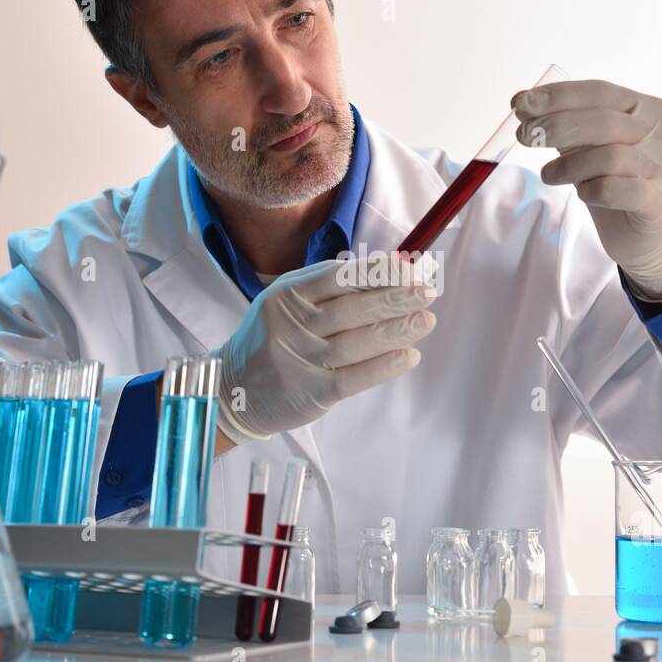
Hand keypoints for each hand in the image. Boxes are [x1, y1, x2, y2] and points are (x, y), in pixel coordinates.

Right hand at [214, 258, 436, 443]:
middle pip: (353, 308)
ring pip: (358, 342)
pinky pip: (355, 377)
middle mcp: (292, 325)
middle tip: (427, 292)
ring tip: (426, 321)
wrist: (234, 390)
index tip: (408, 269)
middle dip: (396, 298)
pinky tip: (408, 356)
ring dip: (397, 330)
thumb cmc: (272, 338)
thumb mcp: (288, 303)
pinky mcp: (312, 392)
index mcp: (287, 295)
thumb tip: (386, 270)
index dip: (377, 272)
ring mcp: (302, 360)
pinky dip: (384, 366)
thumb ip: (329, 286)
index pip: (339, 277)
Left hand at [512, 79, 661, 296]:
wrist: (647, 238)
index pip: (601, 91)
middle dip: (557, 126)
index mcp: (649, 110)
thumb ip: (567, 127)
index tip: (520, 103)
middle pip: (605, 120)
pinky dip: (593, 191)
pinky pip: (618, 191)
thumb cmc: (617, 185)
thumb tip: (524, 105)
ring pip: (611, 156)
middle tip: (525, 137)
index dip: (558, 96)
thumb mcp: (591, 148)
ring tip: (550, 175)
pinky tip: (584, 194)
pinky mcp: (659, 203)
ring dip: (569, 165)